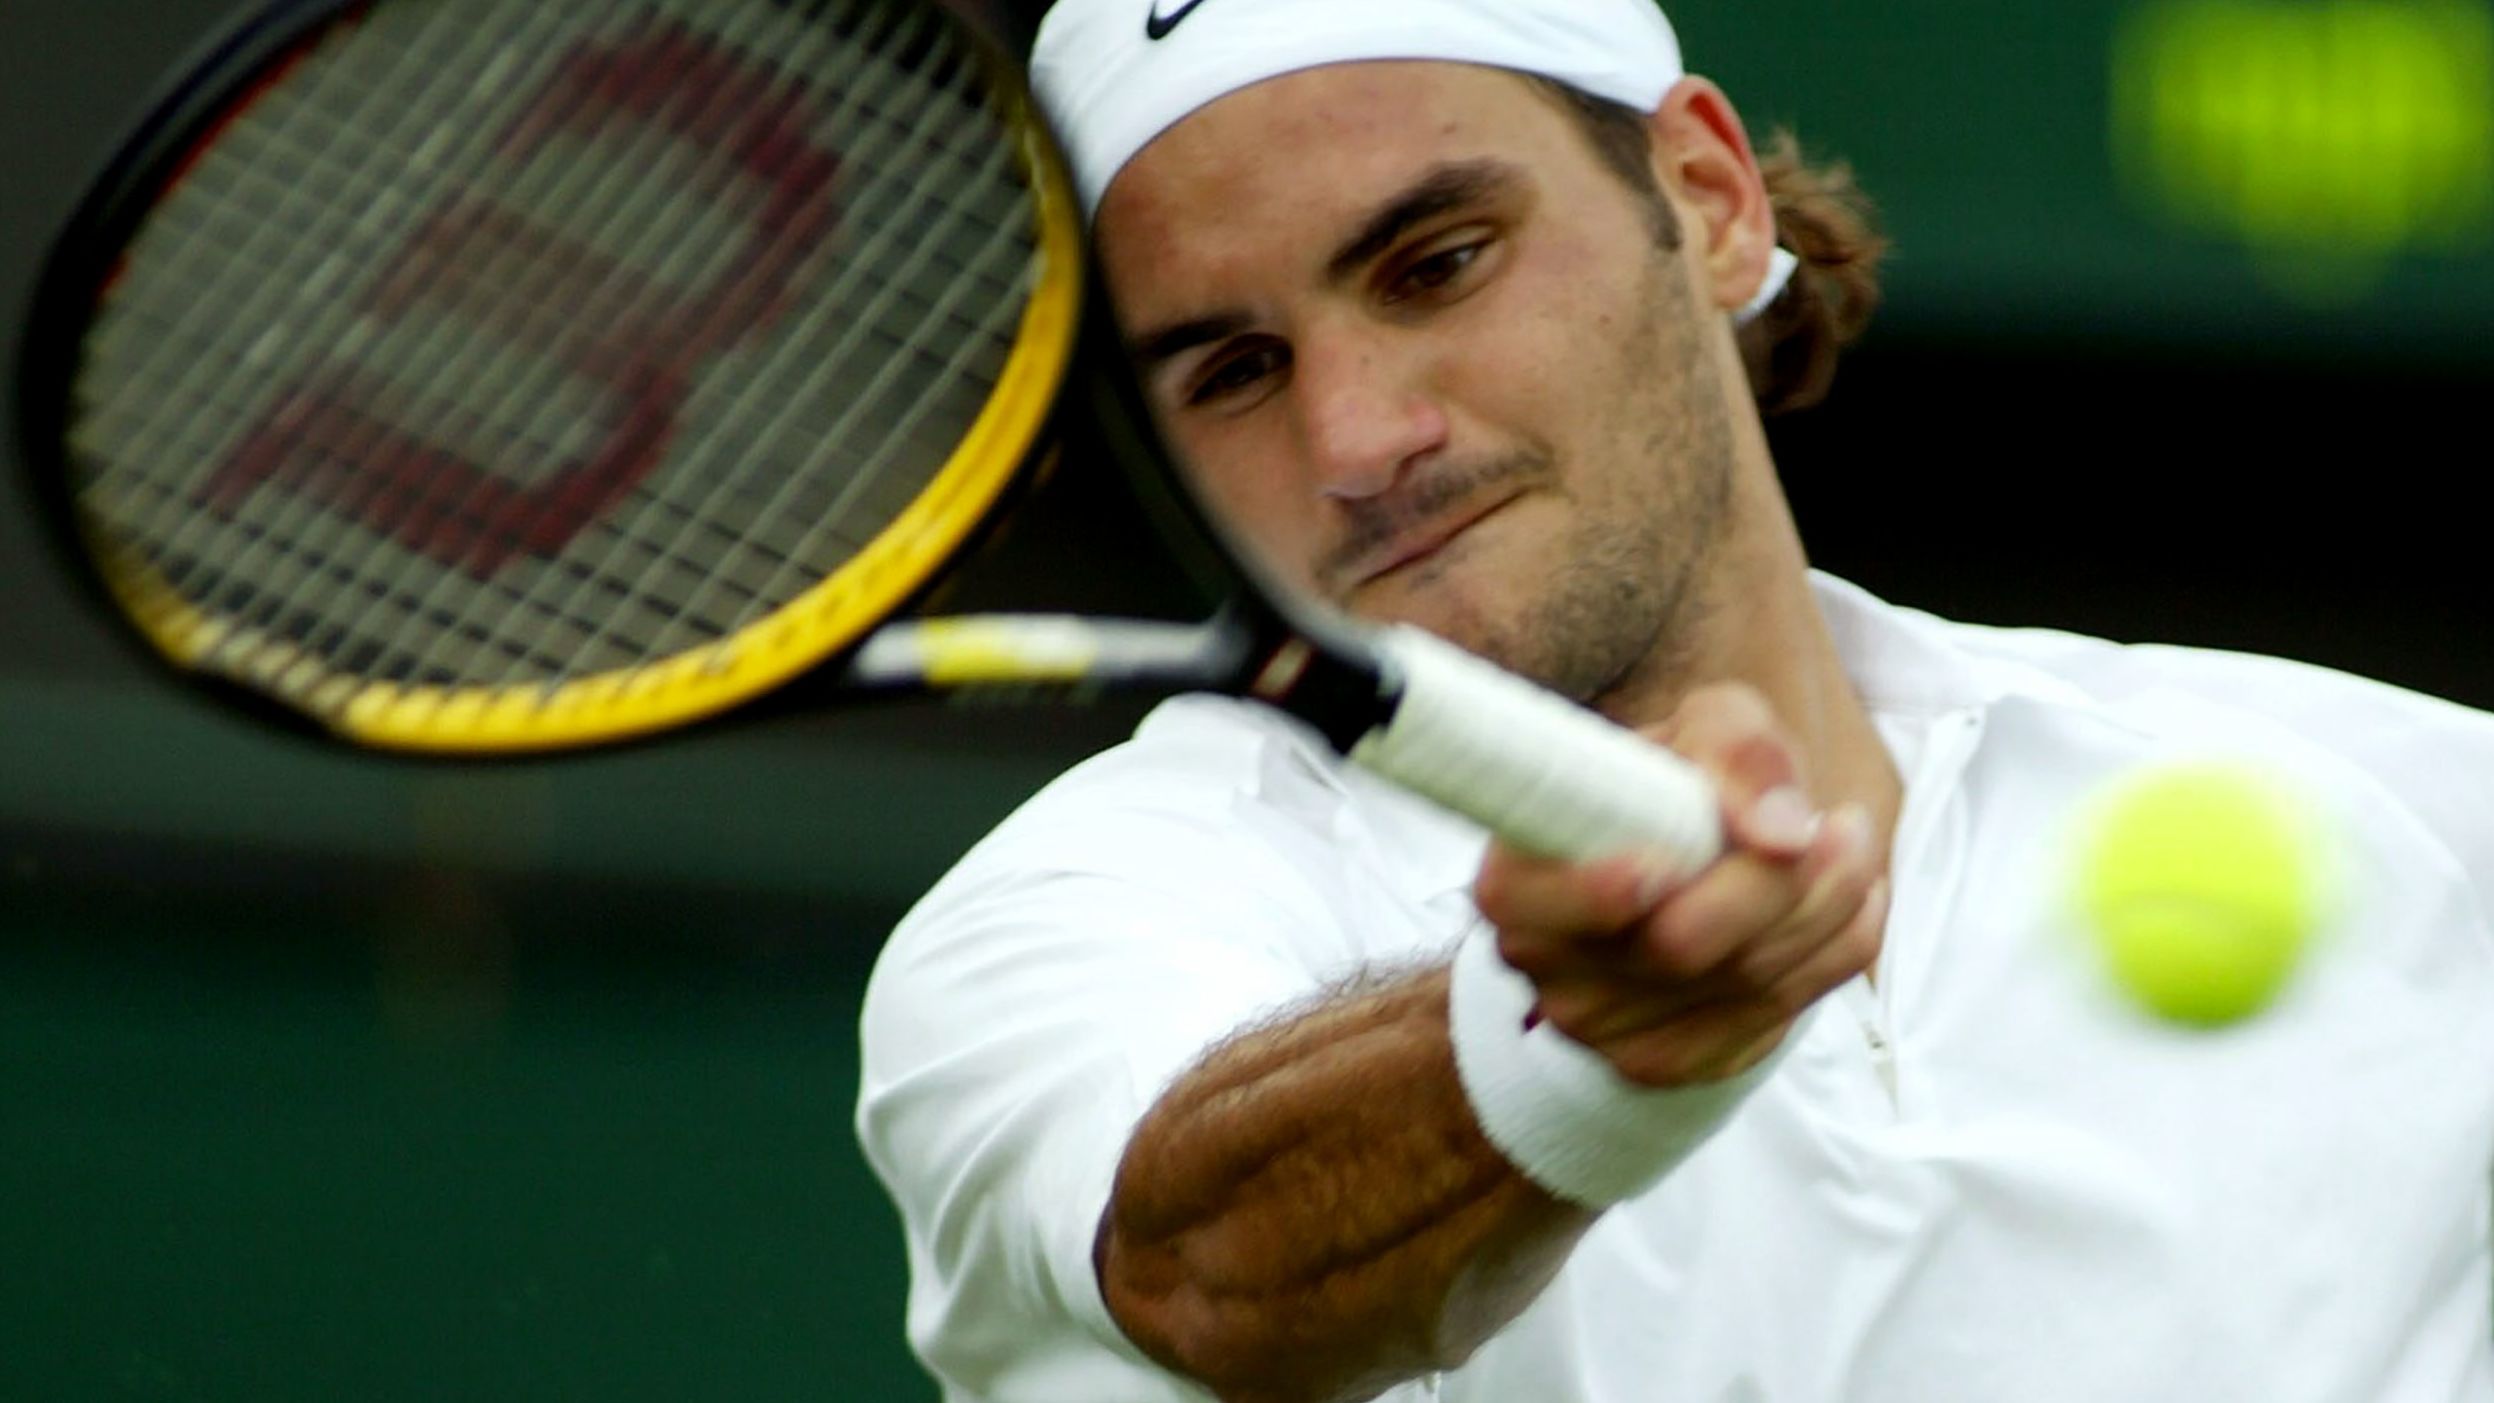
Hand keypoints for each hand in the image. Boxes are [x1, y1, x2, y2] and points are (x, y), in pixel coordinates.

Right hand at [1470, 683, 1887, 1088]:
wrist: (1686, 864)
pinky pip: (1782, 1014)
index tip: (1666, 861)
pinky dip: (1837, 950)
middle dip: (1778, 883)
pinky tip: (1848, 902)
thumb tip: (1779, 832)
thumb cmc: (1676, 788)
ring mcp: (1603, 1030)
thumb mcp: (1701, 729)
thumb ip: (1736, 750)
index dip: (1599, 891)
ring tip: (1848, 842)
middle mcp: (1544, 964)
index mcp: (1515, 880)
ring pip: (1747, 982)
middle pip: (1677, 946)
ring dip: (1828, 908)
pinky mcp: (1671, 1061)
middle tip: (1838, 822)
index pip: (1533, 904)